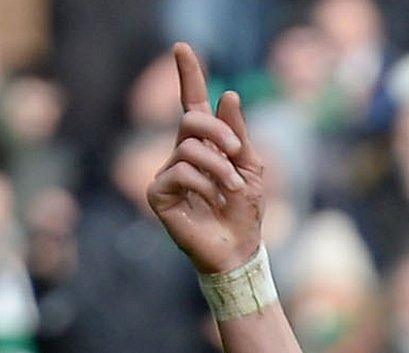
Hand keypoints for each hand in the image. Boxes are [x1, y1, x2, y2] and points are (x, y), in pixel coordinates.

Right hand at [148, 44, 264, 274]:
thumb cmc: (244, 210)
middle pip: (190, 121)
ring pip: (189, 148)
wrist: (238, 247)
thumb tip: (228, 95)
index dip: (188, 76)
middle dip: (218, 131)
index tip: (182, 47)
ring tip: (232, 189)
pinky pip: (179, 172)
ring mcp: (167, 172)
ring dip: (220, 167)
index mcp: (205, 145)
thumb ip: (239, 134)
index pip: (192, 105)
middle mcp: (181, 154)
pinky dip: (203, 184)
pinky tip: (211, 200)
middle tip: (238, 152)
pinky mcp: (158, 193)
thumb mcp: (250, 167)